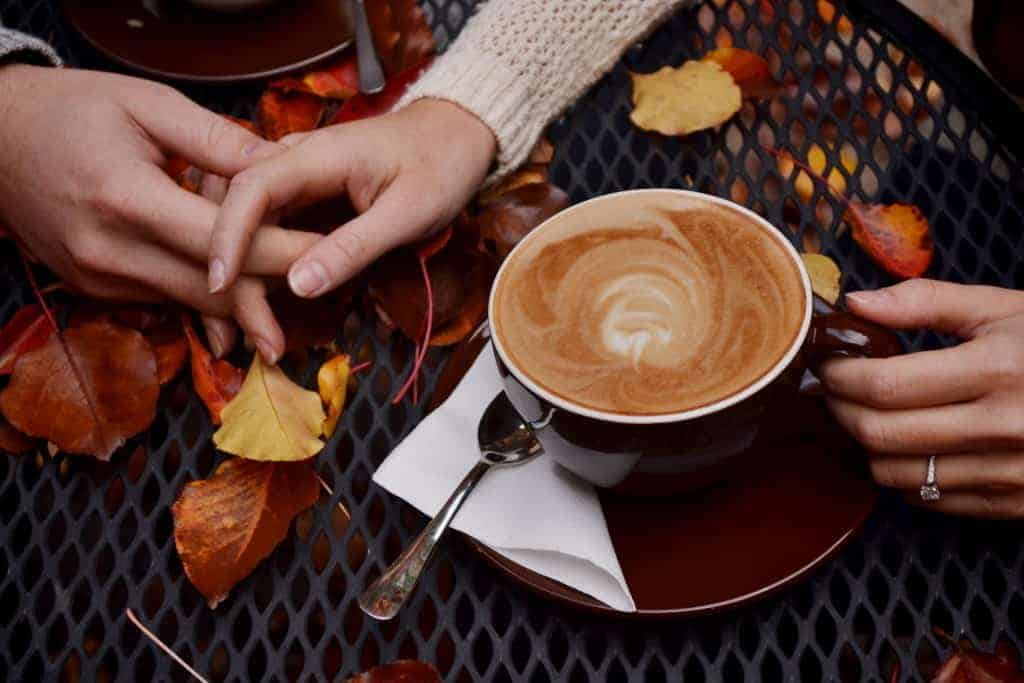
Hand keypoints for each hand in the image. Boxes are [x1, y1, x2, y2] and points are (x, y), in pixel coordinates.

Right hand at [0, 65, 318, 360]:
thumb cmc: (72, 109)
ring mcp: (99, 276)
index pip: (223, 242)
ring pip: (194, 303)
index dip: (282, 249)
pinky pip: (167, 299)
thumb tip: (282, 163)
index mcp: (125, 197)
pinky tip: (243, 298)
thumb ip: (217, 141)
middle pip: (214, 287)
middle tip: (324, 283)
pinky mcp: (96, 289)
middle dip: (275, 288)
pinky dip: (207, 296)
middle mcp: (110, 250)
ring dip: (245, 300)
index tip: (328, 248)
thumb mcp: (147, 105)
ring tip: (294, 296)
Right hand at [207, 97, 496, 305]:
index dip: (228, 235)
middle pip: (232, 204)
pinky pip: (265, 225)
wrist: (456, 134)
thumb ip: (355, 247)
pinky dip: (256, 262)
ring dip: (237, 266)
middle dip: (226, 262)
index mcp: (317, 154)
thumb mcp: (408, 212)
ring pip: (242, 217)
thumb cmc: (441, 166)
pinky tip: (259, 299)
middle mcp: (293, 159)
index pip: (250, 188)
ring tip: (246, 323)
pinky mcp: (301, 195)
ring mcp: (294, 176)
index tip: (221, 282)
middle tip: (238, 324)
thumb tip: (297, 285)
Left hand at [822, 279, 1023, 518]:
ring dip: (865, 447)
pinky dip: (905, 474)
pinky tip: (909, 446)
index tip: (828, 363)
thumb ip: (926, 302)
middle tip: (834, 390)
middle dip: (841, 410)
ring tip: (865, 416)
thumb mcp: (1007, 309)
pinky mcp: (1017, 503)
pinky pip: (932, 499)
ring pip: (897, 474)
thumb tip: (856, 302)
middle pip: (881, 434)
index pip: (883, 386)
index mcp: (996, 370)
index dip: (839, 376)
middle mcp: (1003, 427)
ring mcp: (1012, 473)